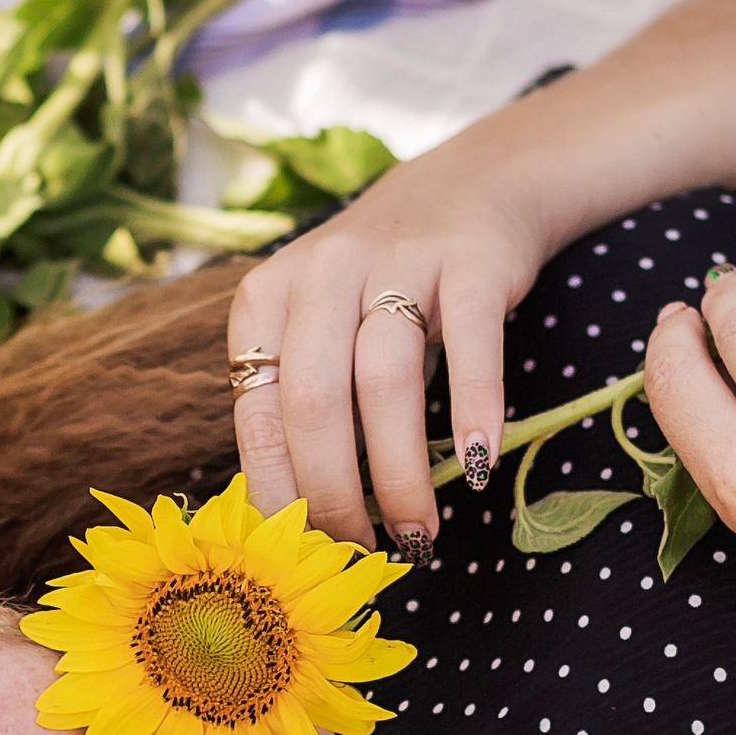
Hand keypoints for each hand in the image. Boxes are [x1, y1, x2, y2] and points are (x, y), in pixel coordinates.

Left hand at [226, 146, 549, 556]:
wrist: (472, 184)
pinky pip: (471, 347)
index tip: (305, 548)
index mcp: (266, 298)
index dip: (280, 493)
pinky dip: (475, 412)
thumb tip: (299, 519)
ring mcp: (397, 260)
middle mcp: (322, 272)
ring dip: (401, 472)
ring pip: (384, 383)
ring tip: (418, 531)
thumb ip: (301, 403)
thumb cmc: (381, 285)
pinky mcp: (471, 260)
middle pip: (314, 404)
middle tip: (362, 550)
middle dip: (334, 495)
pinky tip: (479, 466)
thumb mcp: (318, 327)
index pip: (256, 414)